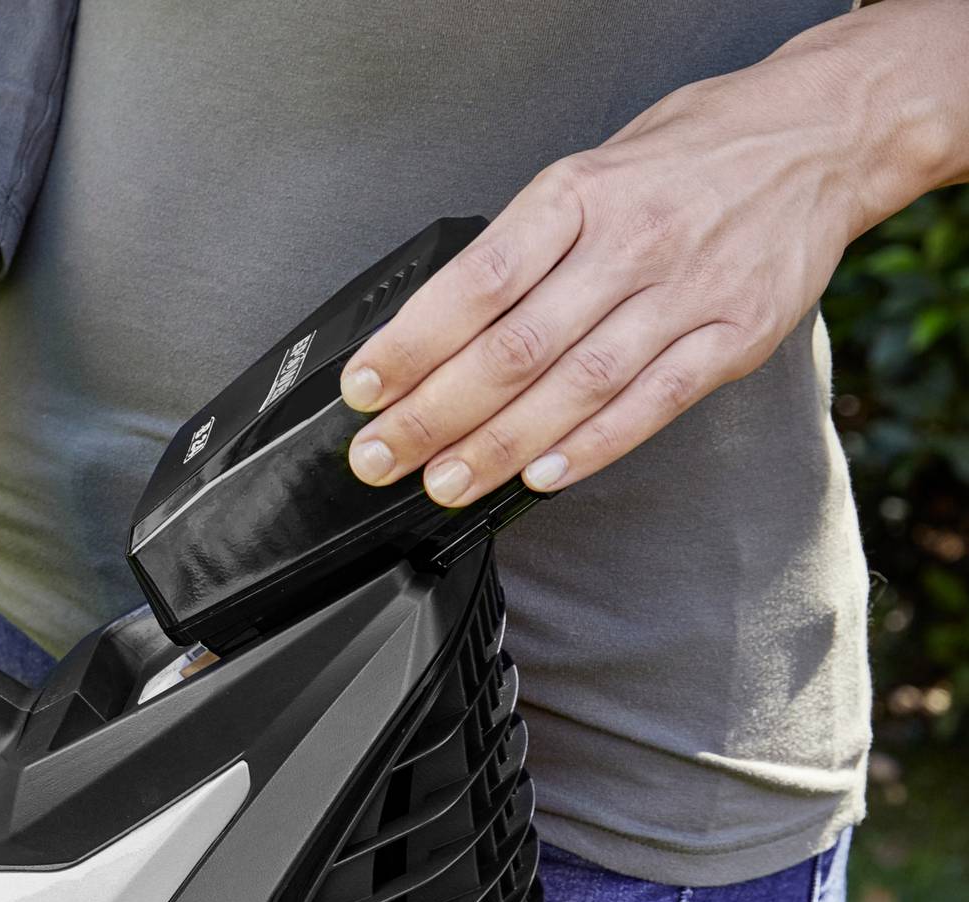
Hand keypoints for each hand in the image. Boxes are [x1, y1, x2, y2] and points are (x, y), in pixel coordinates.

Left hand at [338, 20, 954, 507]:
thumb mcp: (590, 172)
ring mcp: (688, 291)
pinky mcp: (737, 334)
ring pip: (576, 385)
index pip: (475, 282)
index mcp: (579, 195)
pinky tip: (543, 477)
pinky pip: (654, 401)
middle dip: (434, 414)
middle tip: (380, 457)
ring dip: (499, 445)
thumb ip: (522, 246)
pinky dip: (594, 445)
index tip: (364, 389)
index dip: (410, 345)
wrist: (824, 133)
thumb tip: (431, 326)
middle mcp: (631, 243)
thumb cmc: (691, 154)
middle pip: (513, 347)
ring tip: (443, 482)